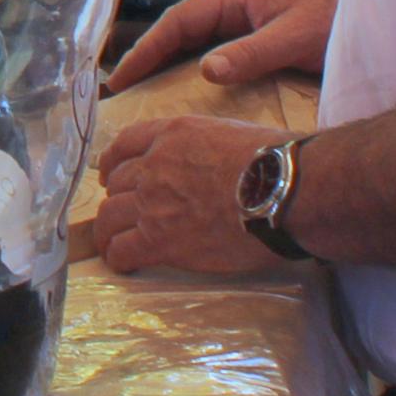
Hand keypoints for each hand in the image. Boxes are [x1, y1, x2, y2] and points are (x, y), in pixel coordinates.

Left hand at [84, 112, 292, 277]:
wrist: (284, 192)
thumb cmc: (276, 161)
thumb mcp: (231, 132)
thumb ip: (205, 144)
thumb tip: (212, 160)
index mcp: (173, 134)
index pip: (126, 143)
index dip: (114, 162)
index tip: (111, 174)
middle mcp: (154, 165)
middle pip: (117, 183)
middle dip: (119, 197)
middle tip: (127, 214)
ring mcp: (152, 203)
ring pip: (110, 216)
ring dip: (110, 229)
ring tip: (115, 241)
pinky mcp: (159, 240)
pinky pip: (122, 249)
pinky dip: (118, 257)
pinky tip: (124, 263)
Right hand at [108, 0, 339, 88]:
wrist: (379, 21)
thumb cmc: (339, 22)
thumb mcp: (295, 38)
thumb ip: (251, 54)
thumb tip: (207, 71)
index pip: (178, 21)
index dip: (146, 49)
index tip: (121, 78)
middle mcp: (236, 3)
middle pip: (181, 31)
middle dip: (150, 58)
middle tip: (122, 93)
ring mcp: (247, 19)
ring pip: (197, 42)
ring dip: (170, 65)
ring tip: (145, 96)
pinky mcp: (259, 36)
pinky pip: (217, 52)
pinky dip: (196, 70)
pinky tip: (190, 94)